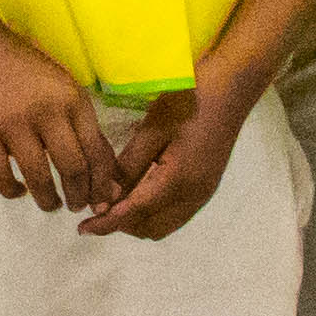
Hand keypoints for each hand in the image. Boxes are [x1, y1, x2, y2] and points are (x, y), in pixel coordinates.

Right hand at [0, 35, 124, 215]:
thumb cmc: (29, 72)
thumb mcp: (66, 90)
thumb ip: (87, 128)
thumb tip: (108, 175)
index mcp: (73, 100)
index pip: (97, 151)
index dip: (102, 183)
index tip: (100, 200)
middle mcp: (47, 112)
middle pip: (72, 168)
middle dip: (79, 196)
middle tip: (76, 205)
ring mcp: (14, 123)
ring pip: (39, 177)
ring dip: (49, 200)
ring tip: (51, 204)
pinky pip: (1, 176)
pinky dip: (12, 191)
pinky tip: (18, 191)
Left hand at [84, 77, 257, 240]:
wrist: (233, 87)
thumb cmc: (190, 101)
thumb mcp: (153, 128)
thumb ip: (129, 164)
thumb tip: (107, 194)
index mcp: (178, 181)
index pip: (135, 213)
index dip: (107, 223)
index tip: (83, 228)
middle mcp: (193, 196)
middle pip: (150, 227)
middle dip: (122, 223)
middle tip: (99, 205)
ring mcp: (203, 192)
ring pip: (164, 224)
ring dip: (139, 219)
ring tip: (116, 198)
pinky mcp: (206, 185)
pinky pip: (176, 212)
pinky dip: (154, 210)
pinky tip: (140, 188)